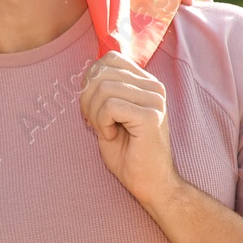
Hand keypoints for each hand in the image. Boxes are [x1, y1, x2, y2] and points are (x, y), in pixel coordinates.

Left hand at [78, 51, 182, 206]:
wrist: (148, 182)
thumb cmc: (126, 151)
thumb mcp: (108, 113)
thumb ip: (102, 89)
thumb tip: (88, 72)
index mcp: (145, 82)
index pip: (109, 59)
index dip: (91, 80)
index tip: (94, 107)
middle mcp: (154, 87)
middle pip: (101, 72)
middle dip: (87, 99)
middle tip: (96, 123)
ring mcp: (155, 100)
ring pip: (103, 88)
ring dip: (94, 114)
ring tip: (105, 130)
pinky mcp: (151, 116)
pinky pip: (110, 106)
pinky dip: (101, 123)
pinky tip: (112, 136)